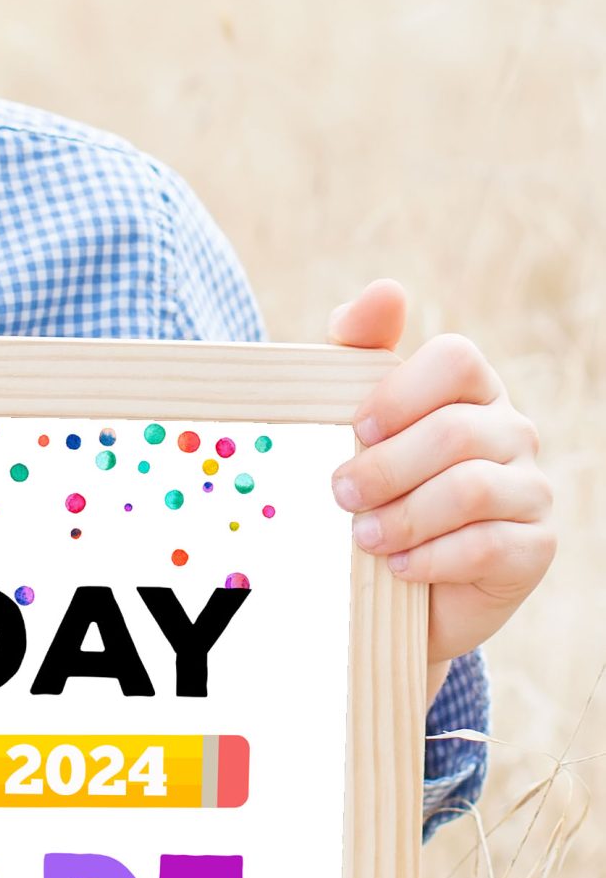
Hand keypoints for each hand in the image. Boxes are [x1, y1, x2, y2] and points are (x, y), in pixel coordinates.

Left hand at [327, 278, 554, 701]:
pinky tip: (399, 566)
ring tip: (363, 536)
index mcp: (471, 390)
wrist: (400, 587)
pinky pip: (486, 545)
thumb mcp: (354, 420)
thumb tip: (385, 291)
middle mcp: (512, 431)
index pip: (456, 359)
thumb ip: (359, 351)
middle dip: (387, 466)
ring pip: (471, 489)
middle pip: (456, 431)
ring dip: (405, 515)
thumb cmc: (377, 489)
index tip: (356, 427)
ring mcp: (531, 489)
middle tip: (341, 494)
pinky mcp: (535, 547)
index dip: (402, 391)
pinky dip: (432, 558)